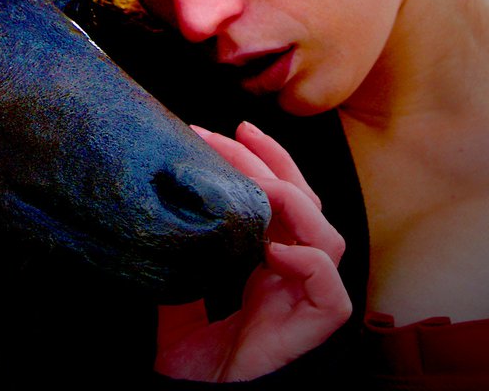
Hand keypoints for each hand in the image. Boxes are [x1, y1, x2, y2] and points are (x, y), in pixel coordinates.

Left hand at [155, 121, 350, 382]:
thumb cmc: (192, 356)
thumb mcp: (178, 286)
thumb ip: (182, 248)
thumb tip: (158, 201)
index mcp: (270, 259)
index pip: (282, 197)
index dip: (265, 160)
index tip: (233, 131)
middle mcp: (294, 273)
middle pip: (305, 203)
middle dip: (272, 163)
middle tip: (234, 135)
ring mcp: (308, 300)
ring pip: (326, 237)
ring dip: (292, 202)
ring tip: (254, 183)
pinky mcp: (316, 329)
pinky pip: (330, 290)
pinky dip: (307, 263)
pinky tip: (274, 249)